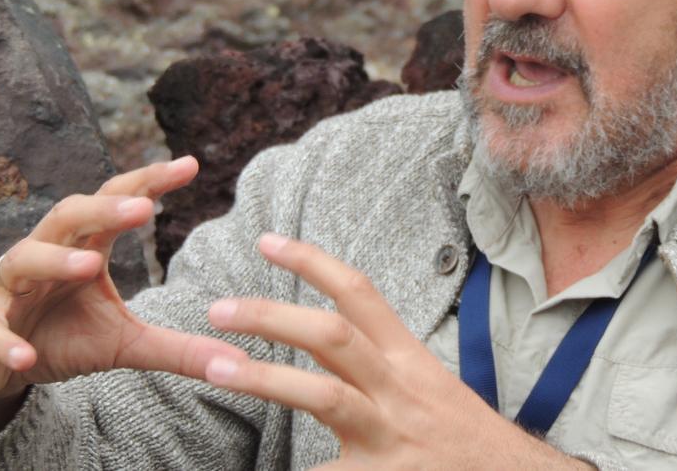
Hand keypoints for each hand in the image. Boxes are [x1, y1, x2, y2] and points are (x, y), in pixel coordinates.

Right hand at [0, 157, 247, 446]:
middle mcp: (43, 253)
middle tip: (142, 207)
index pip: (117, 203)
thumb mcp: (124, 346)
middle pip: (69, 216)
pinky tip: (25, 356)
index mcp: (83, 247)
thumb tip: (237, 365)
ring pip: (25, 258)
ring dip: (56, 259)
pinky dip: (3, 341)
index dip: (150, 182)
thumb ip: (176, 348)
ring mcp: (5, 287)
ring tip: (89, 264)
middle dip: (103, 208)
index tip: (191, 164)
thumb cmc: (59, 338)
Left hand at [204, 234, 589, 468]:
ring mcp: (390, 434)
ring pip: (324, 395)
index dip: (311, 261)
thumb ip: (380, 361)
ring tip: (215, 368)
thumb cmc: (462, 436)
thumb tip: (327, 340)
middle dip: (271, 315)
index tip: (266, 241)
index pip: (360, 293)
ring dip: (264, 378)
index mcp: (408, 359)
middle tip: (218, 309)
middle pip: (332, 335)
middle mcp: (399, 389)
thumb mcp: (427, 386)